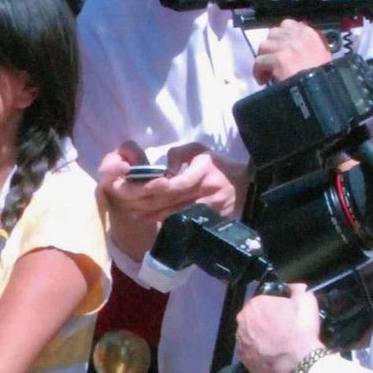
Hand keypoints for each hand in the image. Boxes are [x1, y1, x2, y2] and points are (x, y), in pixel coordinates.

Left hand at [98, 142, 240, 262]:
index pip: (177, 183)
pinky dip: (166, 221)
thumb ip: (180, 153)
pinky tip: (151, 220)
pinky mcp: (208, 220)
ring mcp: (208, 209)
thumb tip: (165, 169)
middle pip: (171, 200)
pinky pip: (184, 222)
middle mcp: (205, 192)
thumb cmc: (218, 165)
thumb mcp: (201, 150)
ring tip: (134, 212)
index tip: (136, 187)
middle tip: (126, 200)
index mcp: (204, 171)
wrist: (245, 185)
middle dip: (147, 201)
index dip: (155, 187)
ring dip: (152, 214)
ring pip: (175, 214)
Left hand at [235, 284, 322, 372]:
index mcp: (255, 304)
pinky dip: (257, 352)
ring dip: (258, 336)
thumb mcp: (306, 301)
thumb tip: (294, 284)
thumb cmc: (301, 329)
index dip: (274, 308)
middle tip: (280, 329)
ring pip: (249, 334)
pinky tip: (269, 354)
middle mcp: (242, 321)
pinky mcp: (243, 359)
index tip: (283, 315)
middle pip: (253, 318)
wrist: (299, 361)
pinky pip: (249, 351)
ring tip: (275, 343)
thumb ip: (298, 288)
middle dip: (263, 322)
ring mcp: (240, 341)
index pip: (262, 302)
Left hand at [252, 21, 332, 85]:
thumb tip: (293, 44)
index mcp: (309, 34)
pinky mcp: (278, 59)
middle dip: (270, 46)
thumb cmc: (322, 77)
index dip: (280, 36)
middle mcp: (297, 37)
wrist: (321, 91)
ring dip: (263, 58)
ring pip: (264, 46)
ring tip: (267, 71)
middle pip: (273, 33)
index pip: (288, 24)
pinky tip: (263, 80)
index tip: (279, 48)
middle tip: (271, 60)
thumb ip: (307, 45)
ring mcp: (287, 47)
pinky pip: (259, 61)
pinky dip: (258, 71)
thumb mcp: (321, 54)